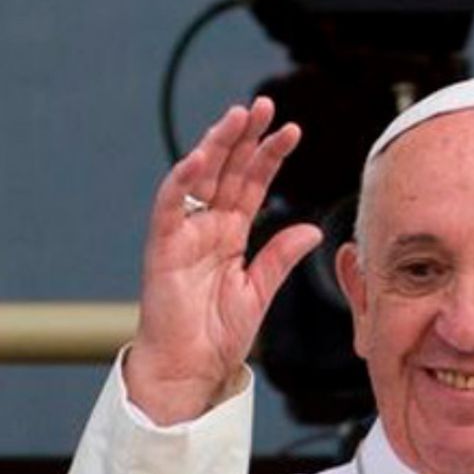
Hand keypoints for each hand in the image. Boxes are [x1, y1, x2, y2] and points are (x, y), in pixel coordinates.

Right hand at [125, 97, 322, 423]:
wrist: (189, 368)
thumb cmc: (216, 336)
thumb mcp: (259, 292)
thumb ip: (280, 258)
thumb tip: (311, 230)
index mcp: (229, 236)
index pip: (251, 185)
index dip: (269, 157)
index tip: (292, 131)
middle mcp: (205, 228)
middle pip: (226, 171)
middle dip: (244, 137)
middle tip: (264, 105)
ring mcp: (183, 234)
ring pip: (198, 178)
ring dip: (216, 145)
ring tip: (238, 117)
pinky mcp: (162, 247)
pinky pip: (170, 206)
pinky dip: (182, 179)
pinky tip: (202, 156)